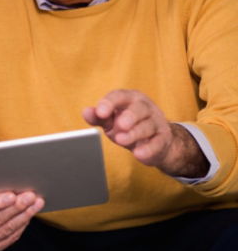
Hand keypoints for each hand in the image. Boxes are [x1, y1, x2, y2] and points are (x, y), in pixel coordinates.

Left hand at [83, 89, 208, 177]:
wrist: (154, 143)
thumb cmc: (128, 127)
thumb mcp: (111, 120)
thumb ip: (99, 117)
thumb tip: (86, 112)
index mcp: (130, 98)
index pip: (120, 96)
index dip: (110, 103)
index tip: (100, 112)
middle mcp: (146, 108)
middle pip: (139, 108)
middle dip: (130, 116)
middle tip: (120, 124)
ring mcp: (157, 123)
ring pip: (148, 126)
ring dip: (134, 133)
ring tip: (121, 140)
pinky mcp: (163, 139)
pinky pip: (158, 143)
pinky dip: (148, 149)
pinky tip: (138, 154)